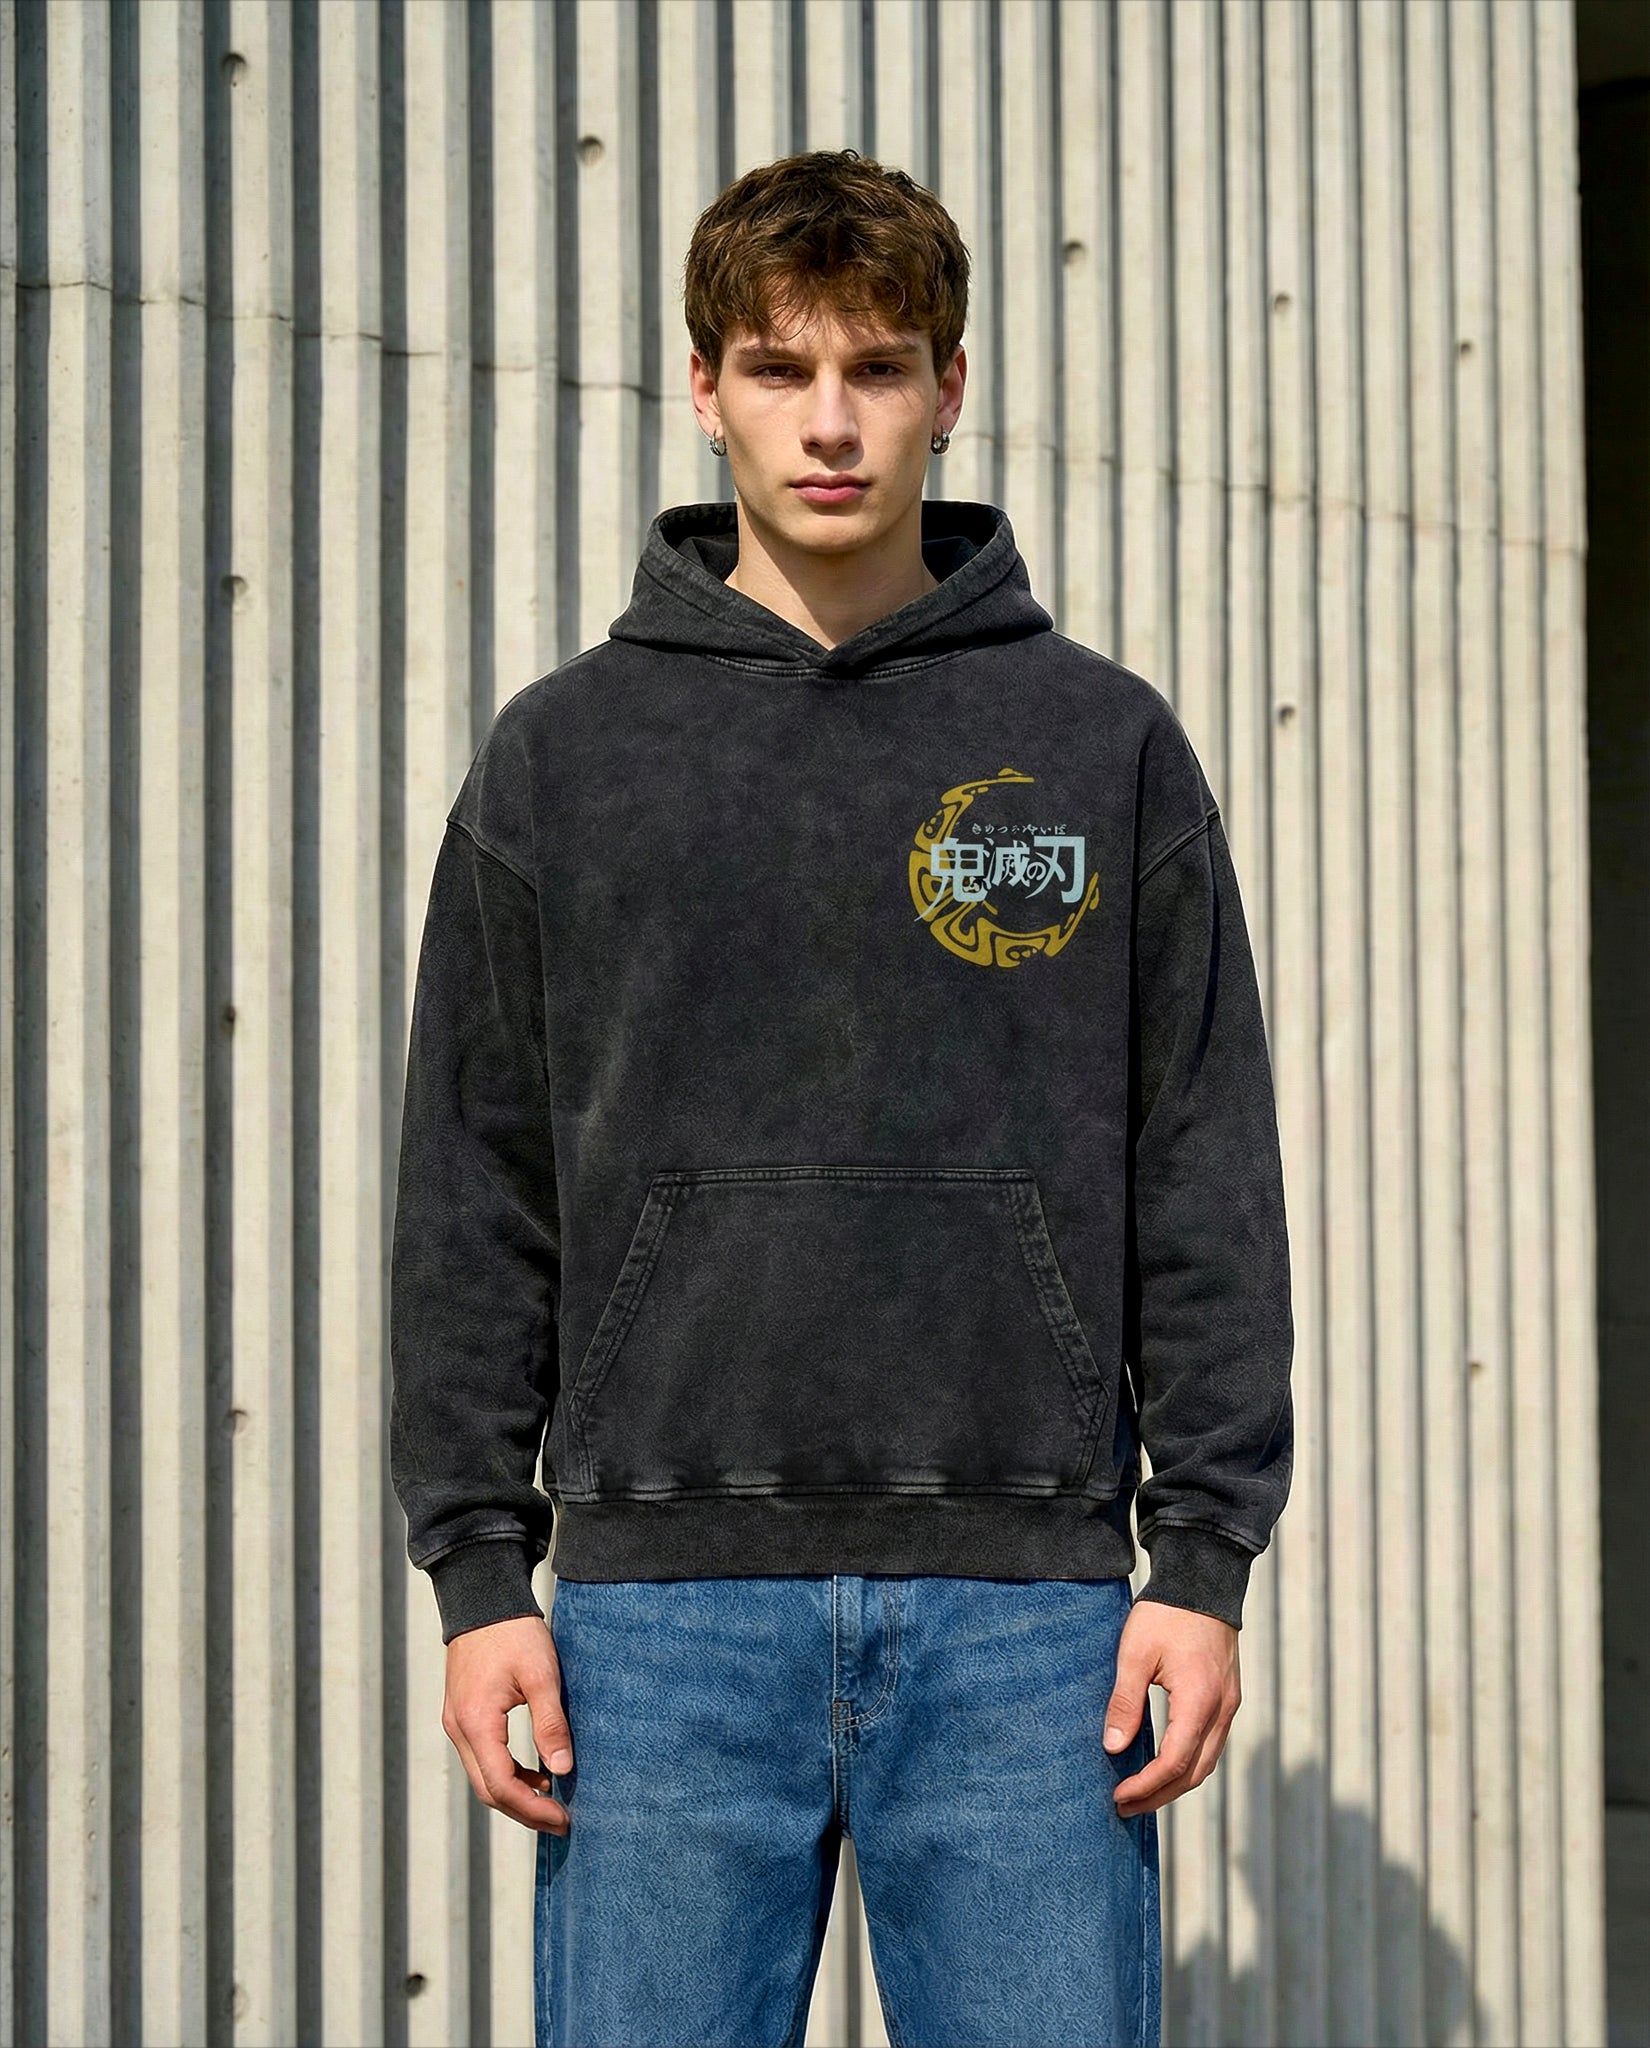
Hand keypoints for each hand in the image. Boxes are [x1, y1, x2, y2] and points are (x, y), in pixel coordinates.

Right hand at [443, 1614, 574, 1832]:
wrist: (483, 1599)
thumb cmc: (513, 1631)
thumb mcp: (541, 1675)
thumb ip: (551, 1723)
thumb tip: (563, 1770)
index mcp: (476, 1723)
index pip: (501, 1785)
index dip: (533, 1809)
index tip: (563, 1818)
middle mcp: (459, 1729)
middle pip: (488, 1790)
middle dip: (524, 1811)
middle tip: (560, 1822)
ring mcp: (457, 1723)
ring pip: (482, 1777)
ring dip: (515, 1794)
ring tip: (552, 1800)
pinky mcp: (463, 1715)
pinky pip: (482, 1758)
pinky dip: (507, 1772)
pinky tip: (535, 1772)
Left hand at [1101, 1599, 1240, 1816]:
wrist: (1202, 1580)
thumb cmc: (1165, 1614)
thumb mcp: (1135, 1654)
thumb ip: (1125, 1703)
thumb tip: (1113, 1748)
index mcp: (1199, 1701)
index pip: (1175, 1762)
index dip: (1146, 1785)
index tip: (1119, 1796)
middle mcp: (1222, 1709)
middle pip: (1195, 1772)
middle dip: (1160, 1795)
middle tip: (1125, 1806)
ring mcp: (1229, 1704)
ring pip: (1207, 1762)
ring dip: (1175, 1783)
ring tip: (1141, 1793)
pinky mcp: (1228, 1696)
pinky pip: (1211, 1743)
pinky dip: (1188, 1762)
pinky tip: (1164, 1763)